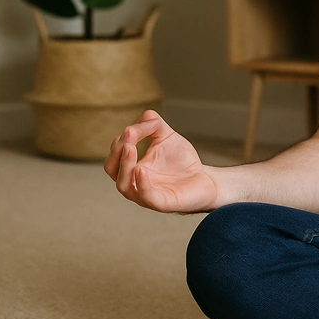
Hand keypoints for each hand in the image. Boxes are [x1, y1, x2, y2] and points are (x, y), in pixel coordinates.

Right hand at [104, 109, 219, 214]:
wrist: (205, 179)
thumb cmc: (182, 161)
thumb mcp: (167, 137)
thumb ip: (155, 125)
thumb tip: (145, 115)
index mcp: (131, 167)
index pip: (116, 153)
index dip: (123, 139)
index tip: (135, 127)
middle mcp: (133, 183)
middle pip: (112, 169)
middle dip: (117, 151)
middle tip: (128, 135)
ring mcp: (145, 195)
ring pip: (123, 185)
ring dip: (124, 166)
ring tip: (130, 148)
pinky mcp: (161, 203)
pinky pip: (146, 196)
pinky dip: (141, 184)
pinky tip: (141, 169)